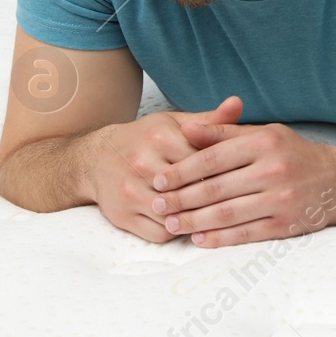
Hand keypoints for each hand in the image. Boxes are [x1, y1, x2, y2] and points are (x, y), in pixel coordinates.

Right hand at [83, 96, 242, 243]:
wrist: (96, 158)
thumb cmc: (146, 139)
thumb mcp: (175, 123)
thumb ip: (209, 120)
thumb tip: (237, 103)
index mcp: (161, 138)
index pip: (205, 161)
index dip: (226, 172)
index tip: (240, 178)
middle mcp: (143, 164)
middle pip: (192, 189)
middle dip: (214, 197)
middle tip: (233, 201)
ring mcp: (130, 192)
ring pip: (177, 215)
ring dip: (197, 218)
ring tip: (212, 214)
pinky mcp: (122, 216)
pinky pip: (160, 233)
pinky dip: (177, 231)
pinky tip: (187, 222)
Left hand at [149, 114, 335, 246]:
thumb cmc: (292, 154)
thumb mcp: (262, 133)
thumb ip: (223, 132)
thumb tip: (185, 130)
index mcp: (264, 143)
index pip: (212, 158)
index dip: (180, 171)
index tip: (158, 181)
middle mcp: (273, 170)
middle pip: (215, 189)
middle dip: (180, 199)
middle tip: (157, 206)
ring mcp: (281, 199)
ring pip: (226, 214)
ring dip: (193, 222)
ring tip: (172, 224)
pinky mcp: (285, 225)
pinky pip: (244, 234)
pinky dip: (219, 238)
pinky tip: (199, 238)